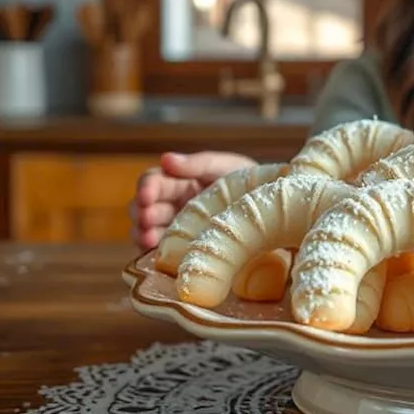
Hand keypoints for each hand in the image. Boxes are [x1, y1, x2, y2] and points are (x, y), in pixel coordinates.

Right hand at [128, 151, 257, 251]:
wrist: (271, 209)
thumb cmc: (246, 183)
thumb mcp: (225, 167)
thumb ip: (197, 163)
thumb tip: (165, 159)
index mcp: (178, 182)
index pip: (152, 182)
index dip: (146, 187)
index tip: (147, 194)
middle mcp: (171, 206)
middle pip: (143, 208)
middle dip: (142, 212)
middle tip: (148, 217)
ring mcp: (175, 229)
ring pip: (145, 231)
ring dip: (142, 233)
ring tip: (149, 237)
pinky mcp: (181, 250)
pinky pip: (161, 253)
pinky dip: (154, 253)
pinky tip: (158, 253)